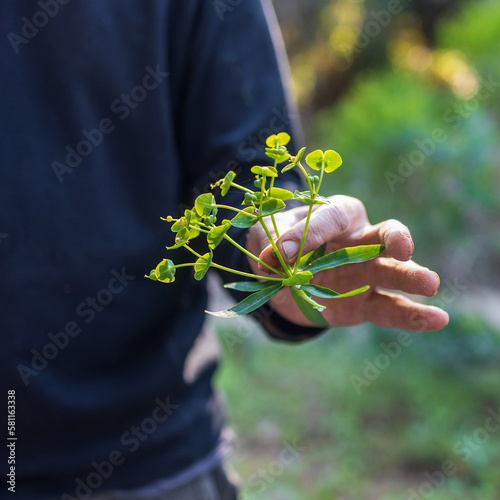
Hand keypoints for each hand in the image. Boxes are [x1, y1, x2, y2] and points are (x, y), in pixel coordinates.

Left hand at [246, 195, 448, 330]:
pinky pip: (390, 309)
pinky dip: (413, 315)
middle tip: (402, 247)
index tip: (282, 251)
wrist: (280, 277)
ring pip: (393, 272)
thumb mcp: (265, 235)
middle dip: (394, 239)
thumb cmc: (277, 243)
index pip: (332, 217)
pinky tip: (438, 319)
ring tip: (430, 282)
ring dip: (411, 277)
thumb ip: (270, 243)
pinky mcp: (365, 303)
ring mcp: (365, 273)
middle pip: (383, 235)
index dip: (311, 232)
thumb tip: (272, 260)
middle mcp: (358, 240)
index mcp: (335, 215)